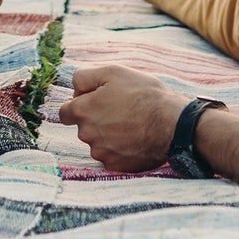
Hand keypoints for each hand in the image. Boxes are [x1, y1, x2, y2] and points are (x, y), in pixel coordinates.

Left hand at [57, 64, 187, 172]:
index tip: (94, 102)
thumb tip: (74, 88)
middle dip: (95, 118)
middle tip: (119, 109)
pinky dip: (119, 149)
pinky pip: (111, 156)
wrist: (173, 124)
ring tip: (130, 124)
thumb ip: (84, 77)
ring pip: (97, 142)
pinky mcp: (116, 166)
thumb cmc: (143, 95)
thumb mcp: (112, 72)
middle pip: (83, 127)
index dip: (79, 105)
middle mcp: (87, 134)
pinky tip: (134, 139)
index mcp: (83, 111)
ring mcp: (102, 152)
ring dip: (107, 134)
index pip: (65, 113)